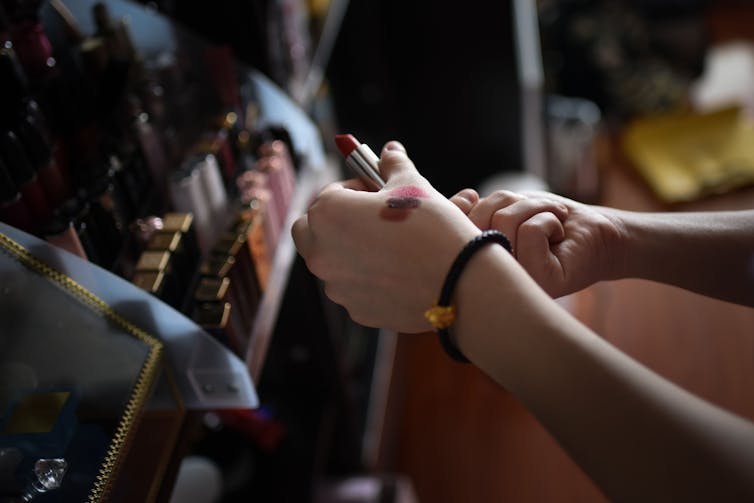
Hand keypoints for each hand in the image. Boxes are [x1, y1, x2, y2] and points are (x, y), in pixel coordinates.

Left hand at [292, 141, 479, 331]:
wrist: (459, 281)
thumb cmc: (433, 227)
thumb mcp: (413, 185)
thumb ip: (393, 165)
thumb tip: (389, 151)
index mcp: (327, 214)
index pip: (329, 194)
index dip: (354, 190)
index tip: (378, 194)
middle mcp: (321, 252)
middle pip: (311, 231)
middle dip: (332, 223)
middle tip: (367, 220)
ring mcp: (337, 286)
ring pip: (333, 263)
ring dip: (351, 252)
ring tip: (391, 248)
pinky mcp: (356, 311)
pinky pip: (355, 289)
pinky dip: (369, 280)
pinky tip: (400, 273)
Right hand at [450, 188, 625, 296]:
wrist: (597, 235)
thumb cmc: (550, 221)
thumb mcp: (509, 209)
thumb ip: (480, 209)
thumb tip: (466, 197)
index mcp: (478, 262)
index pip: (450, 231)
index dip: (459, 206)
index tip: (478, 200)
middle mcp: (492, 280)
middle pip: (476, 220)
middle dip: (510, 201)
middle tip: (535, 209)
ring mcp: (516, 283)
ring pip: (504, 221)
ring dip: (535, 206)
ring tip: (551, 219)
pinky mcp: (542, 281)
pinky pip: (531, 230)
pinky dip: (550, 217)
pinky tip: (559, 232)